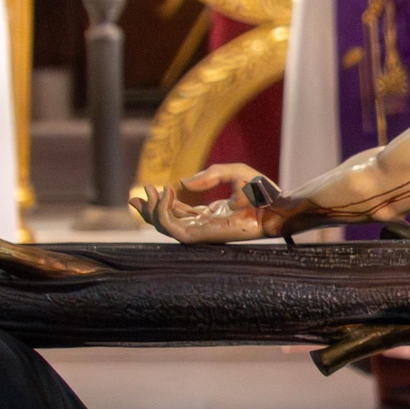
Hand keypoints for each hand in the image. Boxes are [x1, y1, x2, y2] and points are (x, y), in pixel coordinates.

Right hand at [130, 163, 271, 243]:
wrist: (276, 206)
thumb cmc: (262, 191)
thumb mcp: (232, 173)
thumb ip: (209, 176)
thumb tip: (183, 183)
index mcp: (209, 213)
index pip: (177, 214)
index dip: (160, 204)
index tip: (148, 189)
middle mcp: (203, 224)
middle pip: (165, 223)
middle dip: (147, 212)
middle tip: (133, 198)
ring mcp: (202, 231)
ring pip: (165, 228)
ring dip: (152, 211)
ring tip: (150, 192)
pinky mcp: (203, 235)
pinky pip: (174, 229)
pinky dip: (164, 213)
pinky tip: (166, 194)